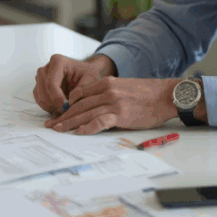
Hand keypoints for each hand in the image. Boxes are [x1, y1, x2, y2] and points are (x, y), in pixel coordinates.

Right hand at [33, 54, 112, 114]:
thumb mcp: (91, 78)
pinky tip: (60, 106)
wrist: (83, 72)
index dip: (57, 98)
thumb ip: (83, 89)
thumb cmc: (87, 74)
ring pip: (41, 97)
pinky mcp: (38, 86)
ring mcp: (40, 77)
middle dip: (55, 104)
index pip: (51, 83)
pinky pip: (39, 100)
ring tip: (66, 108)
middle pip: (44, 92)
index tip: (66, 108)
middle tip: (68, 110)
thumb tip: (71, 101)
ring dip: (52, 106)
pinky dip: (49, 107)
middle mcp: (45, 68)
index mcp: (57, 61)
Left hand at [44, 77, 177, 134]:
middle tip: (51, 125)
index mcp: (106, 83)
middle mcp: (107, 91)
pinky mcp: (121, 114)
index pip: (80, 94)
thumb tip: (95, 108)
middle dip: (63, 116)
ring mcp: (113, 102)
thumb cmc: (147, 94)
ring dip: (69, 123)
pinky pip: (99, 121)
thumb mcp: (123, 88)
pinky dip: (88, 128)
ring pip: (85, 113)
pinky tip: (79, 133)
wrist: (165, 95)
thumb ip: (108, 95)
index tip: (59, 114)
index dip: (67, 105)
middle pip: (79, 105)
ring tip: (58, 131)